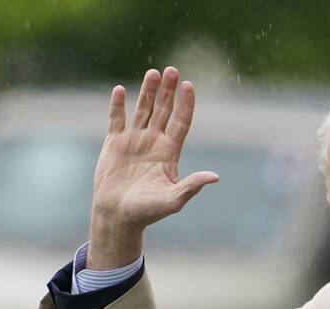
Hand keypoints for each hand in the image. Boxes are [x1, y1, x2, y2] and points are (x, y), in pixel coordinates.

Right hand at [87, 66, 219, 268]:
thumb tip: (215, 176)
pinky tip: (120, 90)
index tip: (189, 86)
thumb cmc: (148, 212)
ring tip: (153, 72)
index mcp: (169, 152)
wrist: (118, 216)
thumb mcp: (174, 199)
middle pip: (163, 110)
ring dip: (147, 92)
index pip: (181, 122)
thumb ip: (192, 186)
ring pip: (142, 110)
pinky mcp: (114, 144)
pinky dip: (117, 105)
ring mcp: (134, 141)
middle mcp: (154, 142)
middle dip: (168, 91)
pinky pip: (117, 119)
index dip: (186, 104)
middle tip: (172, 70)